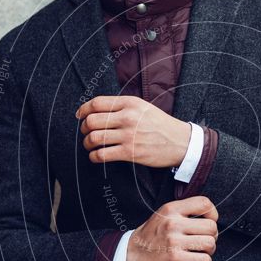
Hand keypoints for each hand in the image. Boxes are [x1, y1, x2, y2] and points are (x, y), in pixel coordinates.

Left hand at [75, 96, 190, 167]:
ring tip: (90, 145)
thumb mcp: (143, 107)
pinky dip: (94, 156)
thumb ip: (122, 106)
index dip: (83, 110)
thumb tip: (96, 110)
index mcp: (130, 103)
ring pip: (94, 138)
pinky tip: (96, 156)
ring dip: (87, 143)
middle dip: (84, 128)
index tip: (80, 116)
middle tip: (87, 133)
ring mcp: (128, 135)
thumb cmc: (161, 125)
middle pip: (92, 121)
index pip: (97, 103)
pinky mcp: (130, 152)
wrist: (180, 142)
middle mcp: (127, 117)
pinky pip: (102, 155)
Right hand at [126, 196, 218, 260]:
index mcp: (172, 209)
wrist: (132, 253)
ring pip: (210, 243)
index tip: (209, 221)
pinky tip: (196, 260)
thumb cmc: (152, 234)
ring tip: (200, 250)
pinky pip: (204, 259)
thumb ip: (184, 211)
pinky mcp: (175, 258)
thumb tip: (211, 216)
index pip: (204, 203)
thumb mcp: (164, 214)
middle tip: (204, 240)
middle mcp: (173, 223)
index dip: (213, 213)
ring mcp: (174, 241)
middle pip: (211, 226)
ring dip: (209, 249)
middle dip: (212, 235)